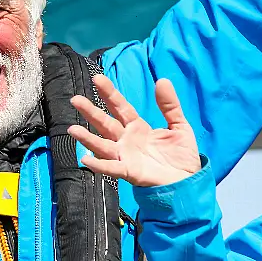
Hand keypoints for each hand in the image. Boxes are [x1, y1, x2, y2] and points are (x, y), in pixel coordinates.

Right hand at [67, 75, 200, 187]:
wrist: (189, 182)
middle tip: (75, 99)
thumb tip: (162, 80)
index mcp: (137, 127)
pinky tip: (86, 159)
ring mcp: (125, 156)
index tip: (97, 78)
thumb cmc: (182, 155)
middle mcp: (126, 140)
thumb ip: (170, 105)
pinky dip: (99, 165)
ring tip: (72, 129)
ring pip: (102, 145)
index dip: (109, 93)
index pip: (120, 107)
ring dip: (87, 138)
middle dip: (91, 112)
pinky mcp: (129, 172)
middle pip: (105, 123)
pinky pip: (112, 167)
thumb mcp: (179, 125)